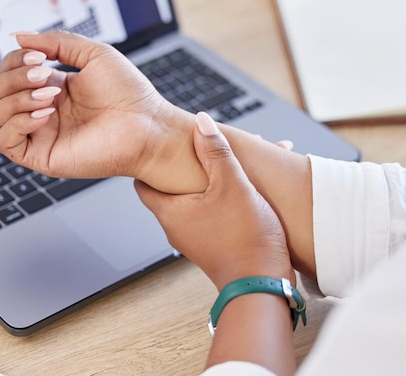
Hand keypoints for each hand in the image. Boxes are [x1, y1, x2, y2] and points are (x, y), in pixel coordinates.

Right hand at [0, 31, 177, 183]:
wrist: (147, 126)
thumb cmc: (129, 93)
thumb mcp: (93, 54)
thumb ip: (55, 41)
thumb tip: (17, 35)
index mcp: (50, 86)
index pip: (8, 71)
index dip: (14, 59)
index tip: (40, 55)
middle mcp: (41, 110)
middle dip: (13, 77)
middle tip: (43, 74)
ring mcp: (40, 134)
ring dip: (16, 99)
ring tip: (49, 95)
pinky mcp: (42, 156)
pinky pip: (5, 142)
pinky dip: (18, 122)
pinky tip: (45, 114)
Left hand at [135, 112, 293, 290]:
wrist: (264, 284)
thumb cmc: (246, 238)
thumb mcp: (232, 184)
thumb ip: (215, 151)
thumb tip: (200, 121)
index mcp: (169, 211)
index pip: (142, 181)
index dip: (151, 159)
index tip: (162, 143)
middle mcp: (175, 226)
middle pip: (173, 186)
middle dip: (192, 164)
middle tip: (206, 147)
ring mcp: (193, 237)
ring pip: (196, 197)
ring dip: (213, 178)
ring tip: (238, 159)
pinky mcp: (212, 243)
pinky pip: (210, 211)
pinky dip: (223, 194)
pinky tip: (247, 183)